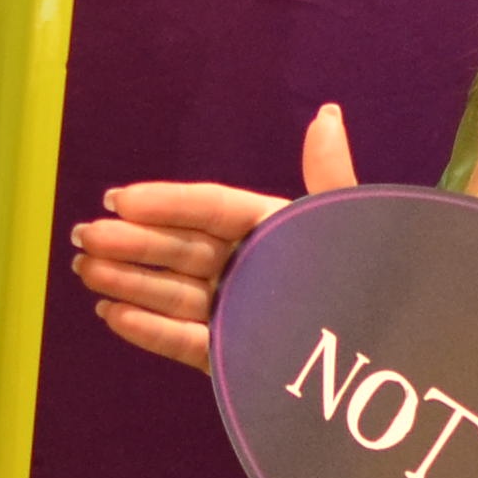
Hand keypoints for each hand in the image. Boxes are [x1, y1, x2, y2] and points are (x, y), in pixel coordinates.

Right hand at [64, 103, 359, 366]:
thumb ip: (328, 175)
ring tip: (87, 272)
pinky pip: (187, 342)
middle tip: (86, 236)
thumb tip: (326, 112)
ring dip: (129, 283)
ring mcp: (241, 314)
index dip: (166, 203)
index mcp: (278, 228)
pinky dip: (150, 331)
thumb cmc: (372, 282)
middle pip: (184, 251)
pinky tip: (111, 315)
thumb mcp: (347, 223)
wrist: (392, 365)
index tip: (120, 198)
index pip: (213, 208)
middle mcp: (254, 268)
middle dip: (133, 244)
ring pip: (176, 295)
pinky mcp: (234, 359)